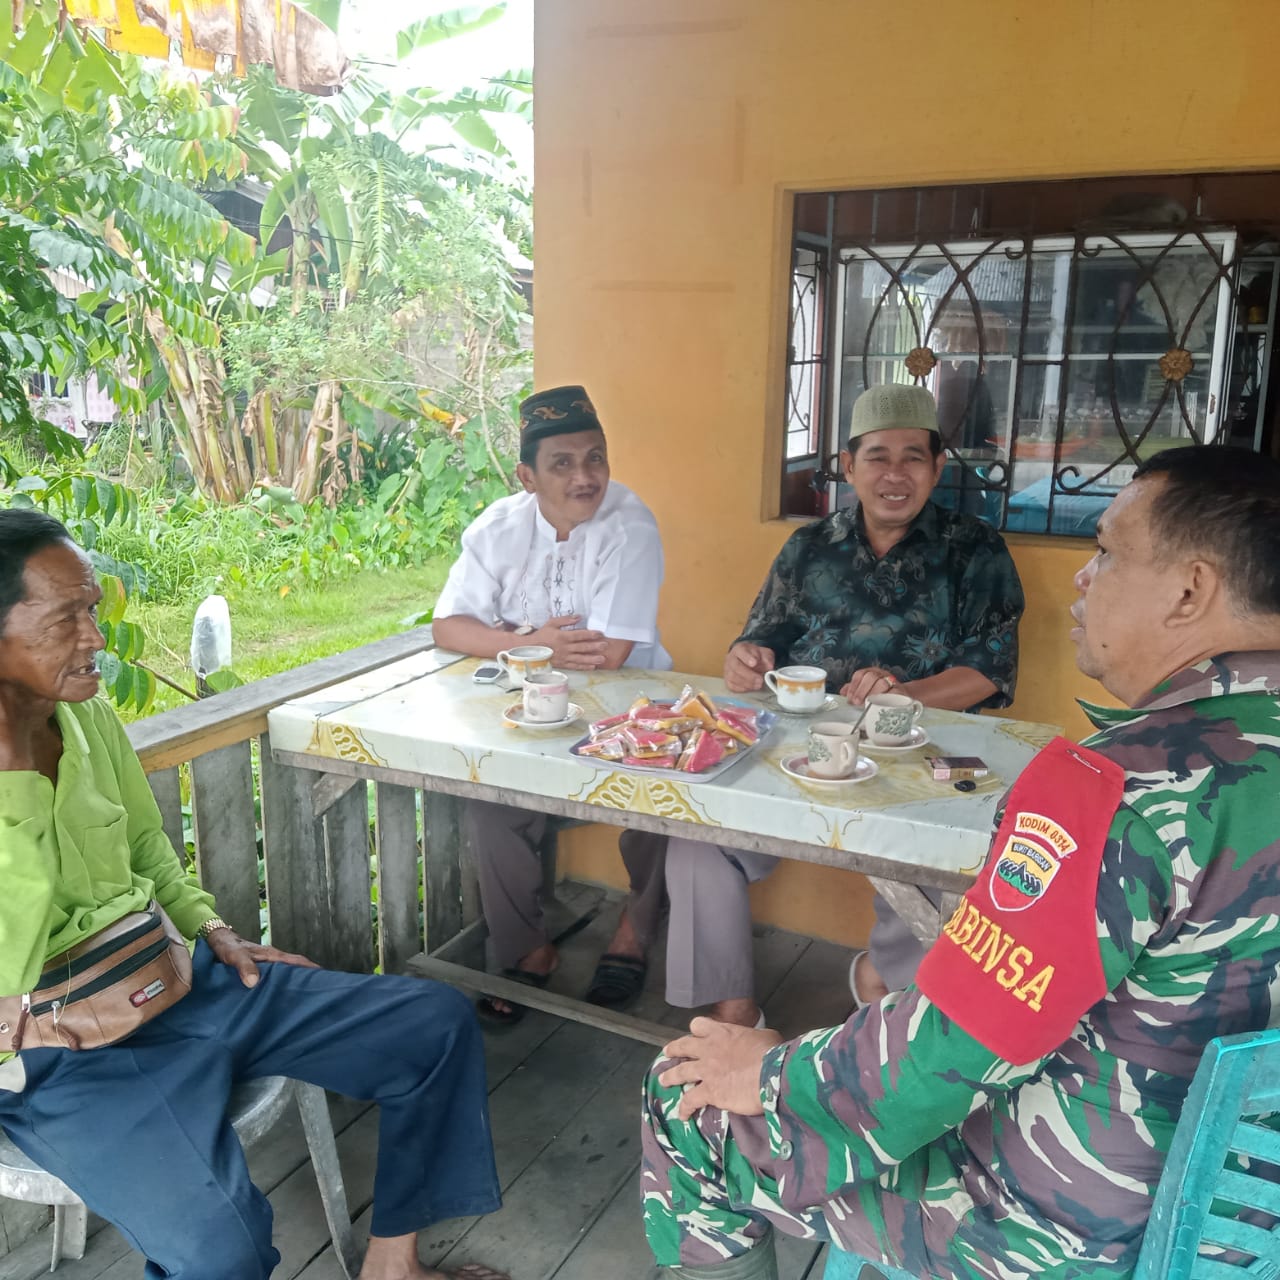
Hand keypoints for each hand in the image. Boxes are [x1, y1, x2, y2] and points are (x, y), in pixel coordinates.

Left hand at [204, 928, 318, 987]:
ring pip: (288, 971)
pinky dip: (284, 982)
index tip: (325, 978)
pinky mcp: (261, 968)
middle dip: (309, 976)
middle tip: (321, 991)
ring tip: (305, 995)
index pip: (297, 961)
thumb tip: (254, 983)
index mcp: (272, 955)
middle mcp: (273, 959)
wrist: (217, 940)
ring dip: (297, 980)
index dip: (311, 968)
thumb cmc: (227, 947)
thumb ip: (244, 967)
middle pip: (297, 966)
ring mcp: (268, 963)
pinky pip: (278, 975)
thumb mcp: (234, 956)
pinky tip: (282, 993)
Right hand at [531, 616, 608, 669]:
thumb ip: (565, 620)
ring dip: (592, 658)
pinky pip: (575, 666)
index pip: (579, 635)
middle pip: (582, 647)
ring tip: (602, 659)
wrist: (531, 649)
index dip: (590, 634)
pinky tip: (593, 667)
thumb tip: (579, 617)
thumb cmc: (542, 635)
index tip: (600, 633)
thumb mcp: (552, 623)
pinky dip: (584, 667)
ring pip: (580, 658)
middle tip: (605, 646)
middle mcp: (565, 648)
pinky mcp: (562, 664)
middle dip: (595, 646)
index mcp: (562, 636)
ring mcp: (564, 657)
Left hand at [658, 1016, 783, 1120]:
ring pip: (681, 1072)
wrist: (770, 1073)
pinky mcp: (709, 1092)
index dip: (697, 1030)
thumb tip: (758, 1043)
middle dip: (674, 1049)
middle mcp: (709, 1049)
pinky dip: (684, 1108)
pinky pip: (690, 1100)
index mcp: (722, 1032)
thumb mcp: (765, 1036)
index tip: (696, 1035)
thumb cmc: (772, 1052)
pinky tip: (682, 1115)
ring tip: (663, 1080)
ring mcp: (707, 1070)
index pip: (699, 1025)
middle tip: (667, 1053)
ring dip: (670, 1076)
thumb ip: (753, 1038)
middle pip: (684, 1046)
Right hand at [723, 643, 774, 692]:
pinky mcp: (728, 681)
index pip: (740, 652)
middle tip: (760, 680)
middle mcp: (731, 658)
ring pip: (733, 677)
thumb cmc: (756, 657)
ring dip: (747, 683)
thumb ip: (767, 658)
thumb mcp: (765, 653)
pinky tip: (751, 687)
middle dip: (749, 675)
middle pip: (735, 666)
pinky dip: (742, 688)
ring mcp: (727, 670)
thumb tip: (769, 667)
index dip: (747, 658)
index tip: (754, 663)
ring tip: (759, 685)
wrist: (749, 660)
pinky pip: (732, 686)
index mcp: (739, 649)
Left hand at [840, 667, 900, 705]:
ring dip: (872, 695)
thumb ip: (854, 690)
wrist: (903, 696)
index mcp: (871, 672)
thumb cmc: (881, 694)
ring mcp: (892, 681)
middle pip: (871, 676)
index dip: (853, 686)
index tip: (850, 697)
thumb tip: (842, 693)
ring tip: (867, 704)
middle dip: (862, 690)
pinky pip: (894, 693)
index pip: (860, 674)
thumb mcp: (866, 690)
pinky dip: (886, 699)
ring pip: (882, 683)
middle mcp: (882, 674)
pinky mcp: (902, 691)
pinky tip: (880, 705)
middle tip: (857, 702)